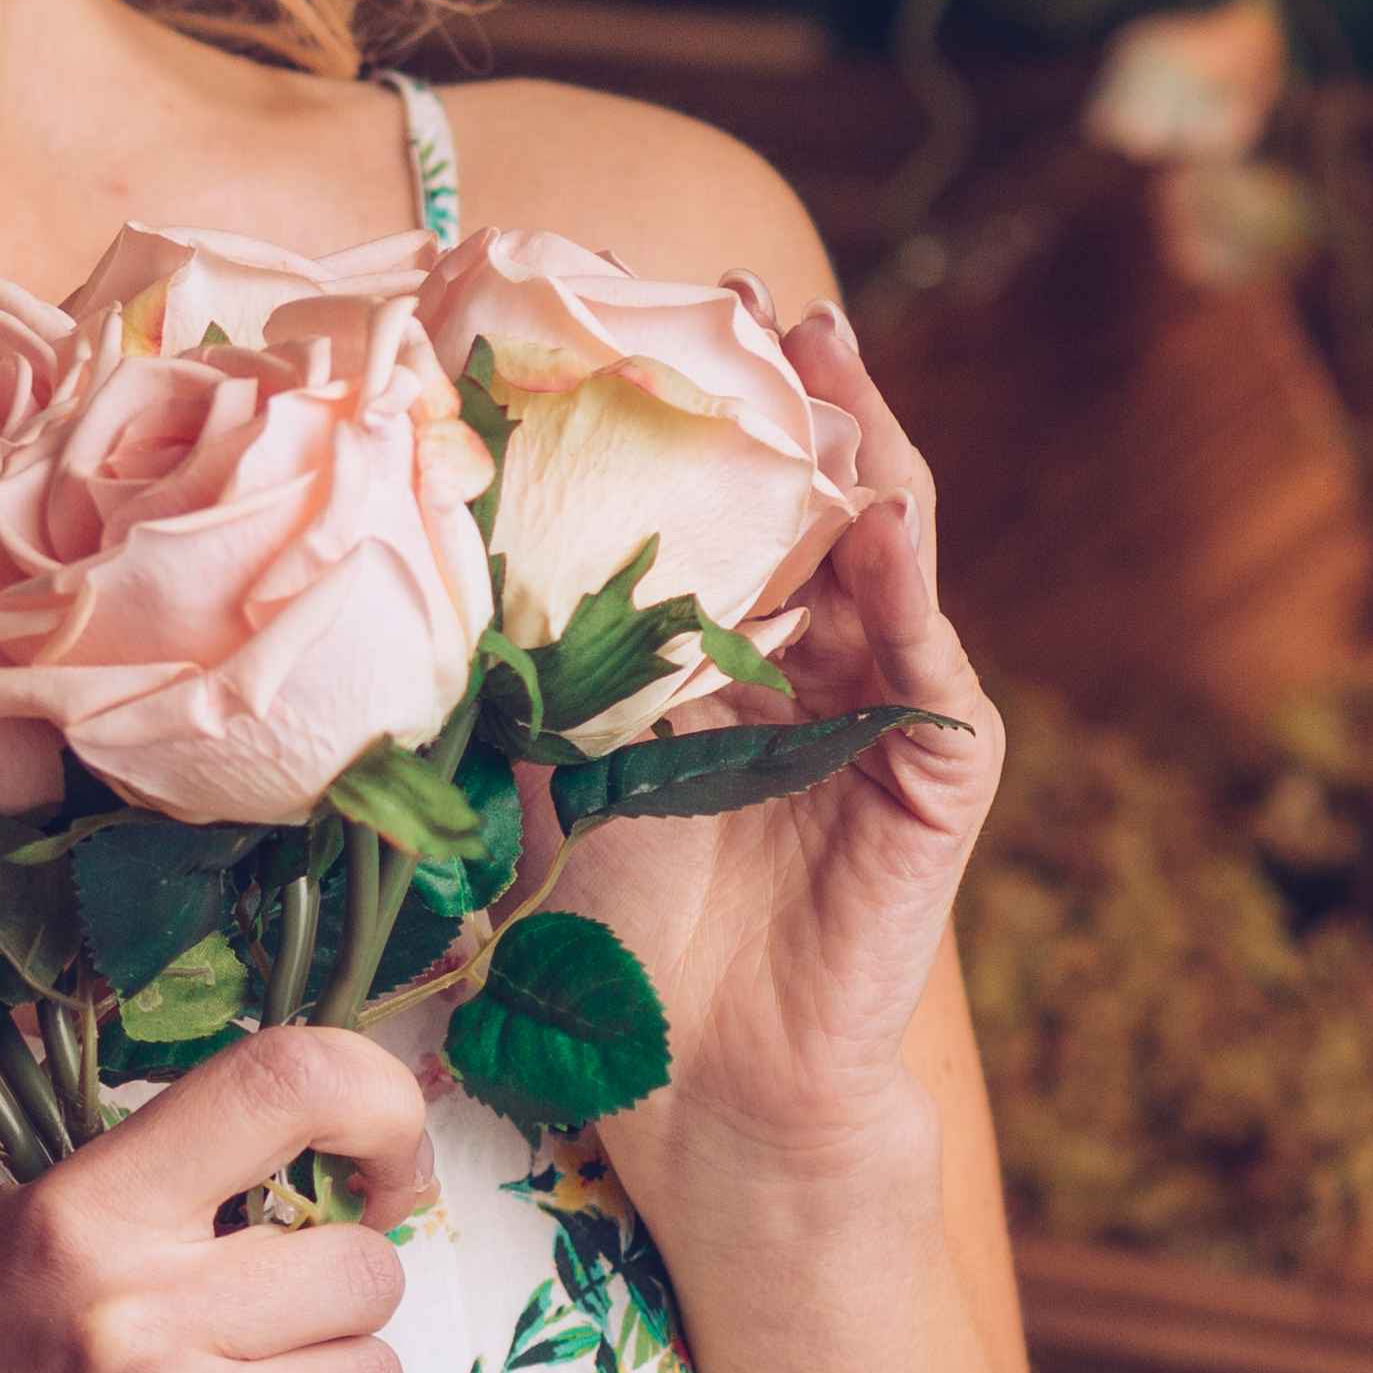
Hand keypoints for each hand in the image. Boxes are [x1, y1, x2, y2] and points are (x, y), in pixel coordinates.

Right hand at [0, 1025, 440, 1372]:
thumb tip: (313, 1173)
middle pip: (365, 1268)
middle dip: (329, 1308)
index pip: (285, 1085)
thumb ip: (153, 1198)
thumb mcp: (16, 1247)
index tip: (382, 1171)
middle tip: (247, 1347)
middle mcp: (145, 1308)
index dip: (378, 1108)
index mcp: (86, 1213)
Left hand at [553, 304, 1003, 1165]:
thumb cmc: (623, 930)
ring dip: (860, 446)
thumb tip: (432, 556)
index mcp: (735, 655)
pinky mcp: (939, 769)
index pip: (727, 508)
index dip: (693, 419)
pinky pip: (926, 650)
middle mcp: (821, 664)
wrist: (702, 1074)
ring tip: (821, 354)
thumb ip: (537, 665)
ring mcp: (891, 707)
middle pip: (816, 500)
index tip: (642, 321)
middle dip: (787, 394)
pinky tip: (870, 508)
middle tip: (738, 299)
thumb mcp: (560, 762)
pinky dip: (899, 576)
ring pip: (887, 547)